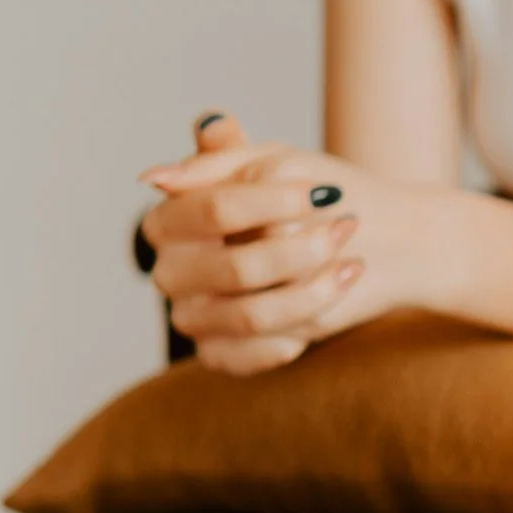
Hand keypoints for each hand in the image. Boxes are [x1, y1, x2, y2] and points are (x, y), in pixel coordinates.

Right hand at [138, 114, 459, 373]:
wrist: (358, 243)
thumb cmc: (303, 198)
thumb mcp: (269, 162)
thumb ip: (219, 158)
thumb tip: (155, 179)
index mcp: (167, 221)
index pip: (215, 210)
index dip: (273, 202)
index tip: (321, 193)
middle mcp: (170, 272)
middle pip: (239, 269)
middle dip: (303, 251)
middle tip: (345, 230)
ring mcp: (190, 316)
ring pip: (255, 315)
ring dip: (315, 291)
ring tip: (349, 264)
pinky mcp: (218, 352)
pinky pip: (256, 353)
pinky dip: (301, 330)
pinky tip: (329, 300)